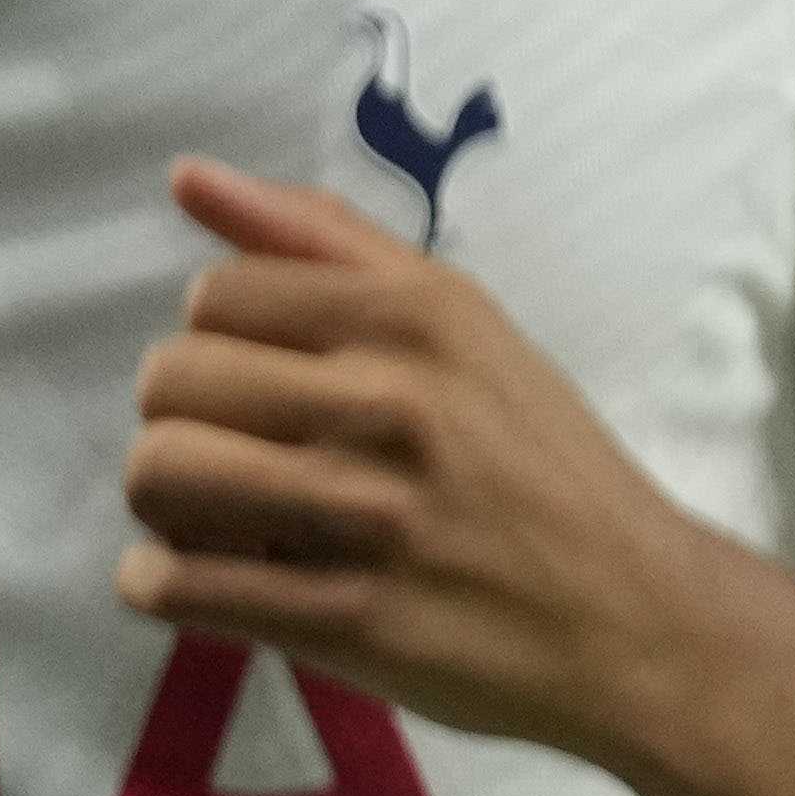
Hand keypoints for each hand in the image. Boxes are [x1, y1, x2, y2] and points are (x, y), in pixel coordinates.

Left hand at [120, 165, 738, 769]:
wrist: (635, 615)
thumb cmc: (541, 461)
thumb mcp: (465, 323)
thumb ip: (325, 242)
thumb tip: (186, 176)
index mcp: (419, 316)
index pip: (216, 294)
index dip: (223, 341)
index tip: (269, 383)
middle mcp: (391, 402)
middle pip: (170, 379)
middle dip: (184, 419)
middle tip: (240, 454)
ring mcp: (368, 516)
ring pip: (159, 475)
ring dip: (164, 502)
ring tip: (215, 515)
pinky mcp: (347, 619)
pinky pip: (175, 584)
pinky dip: (164, 582)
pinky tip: (209, 578)